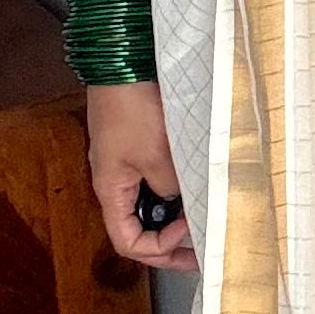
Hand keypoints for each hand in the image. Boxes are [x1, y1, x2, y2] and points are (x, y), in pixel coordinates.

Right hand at [87, 80, 196, 273]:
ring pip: (148, 207)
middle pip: (138, 229)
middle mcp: (114, 183)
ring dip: (173, 216)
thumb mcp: (160, 157)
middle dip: (169, 242)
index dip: (158, 250)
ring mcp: (124, 166)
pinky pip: (152, 182)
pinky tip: (194, 187)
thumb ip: (171, 189)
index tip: (188, 238)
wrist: (124, 63)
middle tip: (202, 245)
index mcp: (111, 191)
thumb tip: (180, 202)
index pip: (128, 242)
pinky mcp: (134, 149)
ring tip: (203, 217)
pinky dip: (173, 192)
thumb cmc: (134, 109)